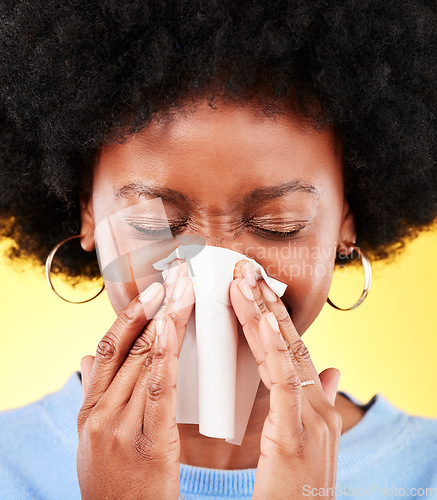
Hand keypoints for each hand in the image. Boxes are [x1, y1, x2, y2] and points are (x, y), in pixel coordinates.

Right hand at [77, 260, 193, 499]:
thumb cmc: (113, 477)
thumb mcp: (92, 435)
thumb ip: (93, 393)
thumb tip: (87, 357)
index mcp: (91, 406)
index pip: (108, 347)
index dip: (130, 313)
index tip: (154, 287)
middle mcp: (102, 410)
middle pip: (130, 345)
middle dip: (156, 306)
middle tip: (178, 275)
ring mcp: (121, 425)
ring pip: (145, 360)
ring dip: (167, 319)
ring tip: (184, 289)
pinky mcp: (149, 441)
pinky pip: (158, 390)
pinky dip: (166, 356)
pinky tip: (174, 329)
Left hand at [230, 261, 341, 499]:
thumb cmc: (296, 492)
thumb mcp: (305, 442)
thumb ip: (316, 402)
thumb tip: (331, 370)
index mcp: (316, 407)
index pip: (292, 349)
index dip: (274, 315)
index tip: (253, 286)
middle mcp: (319, 406)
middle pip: (290, 342)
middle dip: (267, 303)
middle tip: (245, 268)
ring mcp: (314, 418)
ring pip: (287, 353)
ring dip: (265, 313)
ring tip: (245, 280)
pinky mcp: (299, 433)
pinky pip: (287, 382)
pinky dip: (277, 349)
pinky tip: (267, 320)